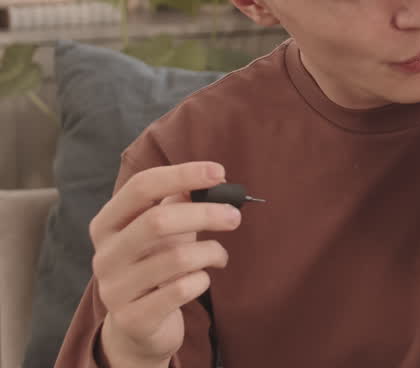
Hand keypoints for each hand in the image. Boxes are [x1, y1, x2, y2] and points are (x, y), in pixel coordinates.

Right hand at [91, 162, 241, 367]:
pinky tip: (203, 279)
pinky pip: (182, 290)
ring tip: (219, 255)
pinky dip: (203, 280)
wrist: (136, 327)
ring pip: (176, 258)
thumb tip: (212, 178)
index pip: (141, 187)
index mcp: (107, 224)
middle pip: (158, 220)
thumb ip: (179, 201)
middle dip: (205, 214)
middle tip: (235, 217)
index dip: (182, 175)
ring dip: (211, 252)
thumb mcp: (162, 230)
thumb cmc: (155, 265)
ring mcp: (114, 289)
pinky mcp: (133, 319)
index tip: (219, 172)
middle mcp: (104, 255)